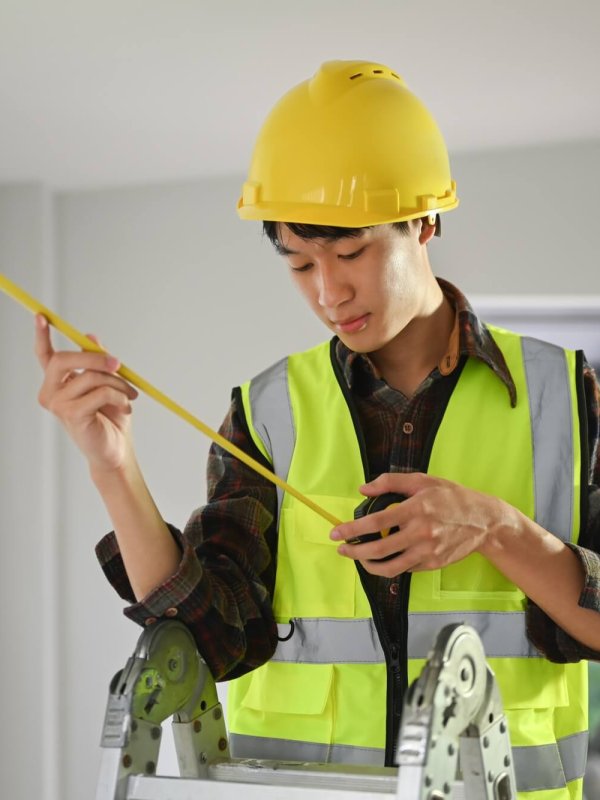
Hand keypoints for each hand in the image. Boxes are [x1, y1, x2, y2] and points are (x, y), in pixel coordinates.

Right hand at [35, 314, 138, 472]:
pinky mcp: (72, 415)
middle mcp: (51, 393)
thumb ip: (96, 362)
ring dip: (117, 382)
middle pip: (64, 359)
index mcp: (57, 383)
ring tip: (130, 394)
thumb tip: (90, 337)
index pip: (45, 356)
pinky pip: (100, 392)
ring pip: (90, 376)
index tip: (42, 315)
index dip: (41, 335)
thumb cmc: (110, 418)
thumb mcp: (106, 384)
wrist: (116, 450)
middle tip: (118, 363)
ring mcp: (58, 405)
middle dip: (93, 357)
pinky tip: (126, 407)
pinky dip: (119, 395)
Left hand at [330, 472, 509, 577]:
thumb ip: (391, 482)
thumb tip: (364, 489)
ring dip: (369, 565)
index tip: (336, 532)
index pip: (376, 522)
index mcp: (416, 509)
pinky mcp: (433, 564)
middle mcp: (421, 533)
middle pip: (379, 549)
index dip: (352, 529)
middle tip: (342, 549)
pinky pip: (405, 569)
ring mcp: (428, 551)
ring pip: (390, 567)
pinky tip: (382, 558)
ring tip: (359, 558)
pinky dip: (390, 566)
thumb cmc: (451, 497)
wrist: (484, 521)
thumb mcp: (423, 480)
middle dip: (354, 552)